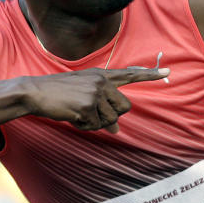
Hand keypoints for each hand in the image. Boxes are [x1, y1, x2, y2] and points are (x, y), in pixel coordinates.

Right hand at [19, 67, 168, 132]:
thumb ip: (103, 107)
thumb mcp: (83, 96)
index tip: (168, 71)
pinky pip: (95, 126)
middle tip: (90, 113)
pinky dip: (83, 126)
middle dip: (110, 117)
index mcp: (101, 75)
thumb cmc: (59, 94)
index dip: (150, 75)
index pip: (130, 74)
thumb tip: (117, 130)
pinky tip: (71, 115)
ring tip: (76, 112)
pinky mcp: (87, 105)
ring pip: (109, 120)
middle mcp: (102, 81)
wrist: (35, 91)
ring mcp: (95, 92)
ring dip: (94, 123)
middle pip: (124, 108)